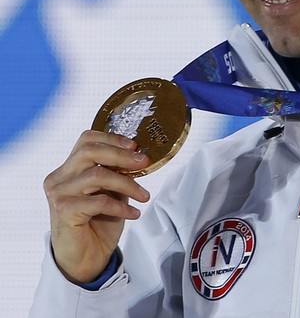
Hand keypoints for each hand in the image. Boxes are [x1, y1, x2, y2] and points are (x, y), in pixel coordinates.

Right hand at [43, 130, 151, 282]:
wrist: (85, 259)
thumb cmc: (98, 223)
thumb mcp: (111, 191)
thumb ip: (117, 173)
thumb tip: (139, 157)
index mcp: (68, 168)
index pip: (86, 140)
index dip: (112, 139)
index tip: (135, 146)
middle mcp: (59, 178)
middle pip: (90, 151)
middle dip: (121, 155)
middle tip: (144, 163)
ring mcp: (58, 193)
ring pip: (97, 175)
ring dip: (127, 184)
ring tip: (144, 195)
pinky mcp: (64, 211)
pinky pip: (99, 201)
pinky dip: (121, 206)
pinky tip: (133, 212)